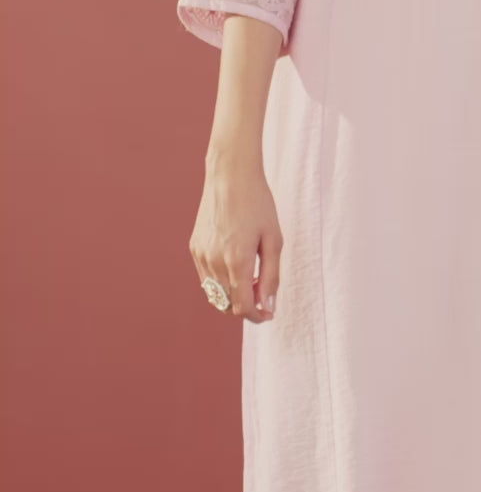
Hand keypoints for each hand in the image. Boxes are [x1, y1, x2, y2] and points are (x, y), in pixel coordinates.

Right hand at [189, 158, 282, 322]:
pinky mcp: (194, 248)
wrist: (230, 176)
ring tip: (251, 275)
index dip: (256, 316)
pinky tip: (235, 262)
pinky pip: (206, 277)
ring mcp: (201, 255)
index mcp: (237, 261)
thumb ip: (271, 276)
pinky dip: (220, 281)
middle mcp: (214, 262)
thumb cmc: (258, 204)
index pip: (241, 308)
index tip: (268, 313)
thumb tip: (267, 307)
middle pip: (227, 304)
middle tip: (262, 290)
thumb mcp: (274, 239)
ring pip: (215, 293)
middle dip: (246, 305)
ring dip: (233, 294)